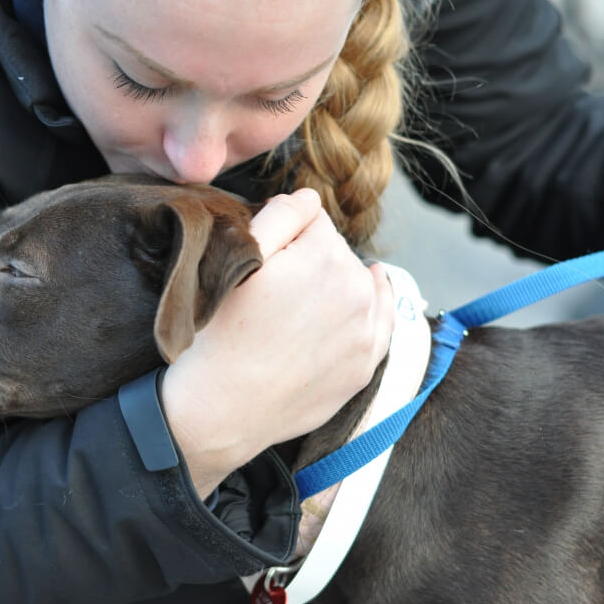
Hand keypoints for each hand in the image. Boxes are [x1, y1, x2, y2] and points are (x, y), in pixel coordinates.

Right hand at [160, 189, 393, 496]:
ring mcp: (366, 331)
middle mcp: (357, 289)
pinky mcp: (366, 365)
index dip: (284, 232)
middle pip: (337, 251)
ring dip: (338, 283)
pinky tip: (372, 291)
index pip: (311, 219)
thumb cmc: (221, 332)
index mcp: (325, 256)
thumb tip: (310, 197)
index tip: (265, 257)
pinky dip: (374, 306)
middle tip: (274, 289)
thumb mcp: (239, 259)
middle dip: (311, 258)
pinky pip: (382, 321)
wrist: (224, 406)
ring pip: (359, 283)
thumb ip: (280, 216)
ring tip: (302, 304)